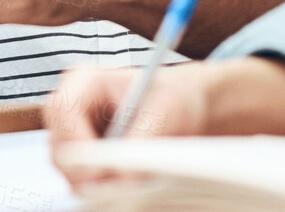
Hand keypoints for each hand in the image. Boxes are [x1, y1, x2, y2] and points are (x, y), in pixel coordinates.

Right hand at [49, 58, 284, 181]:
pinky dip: (123, 199)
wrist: (225, 111)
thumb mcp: (183, 101)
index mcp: (85, 86)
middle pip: (63, 160)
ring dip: (112, 193)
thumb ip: (153, 125)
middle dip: (93, 180)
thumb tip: (123, 165)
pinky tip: (153, 194)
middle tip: (134, 193)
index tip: (110, 174)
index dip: (80, 153)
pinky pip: (103, 195)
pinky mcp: (107, 175)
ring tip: (152, 189)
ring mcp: (90, 149)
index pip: (60, 122)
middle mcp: (80, 118)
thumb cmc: (201, 95)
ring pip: (80, 185)